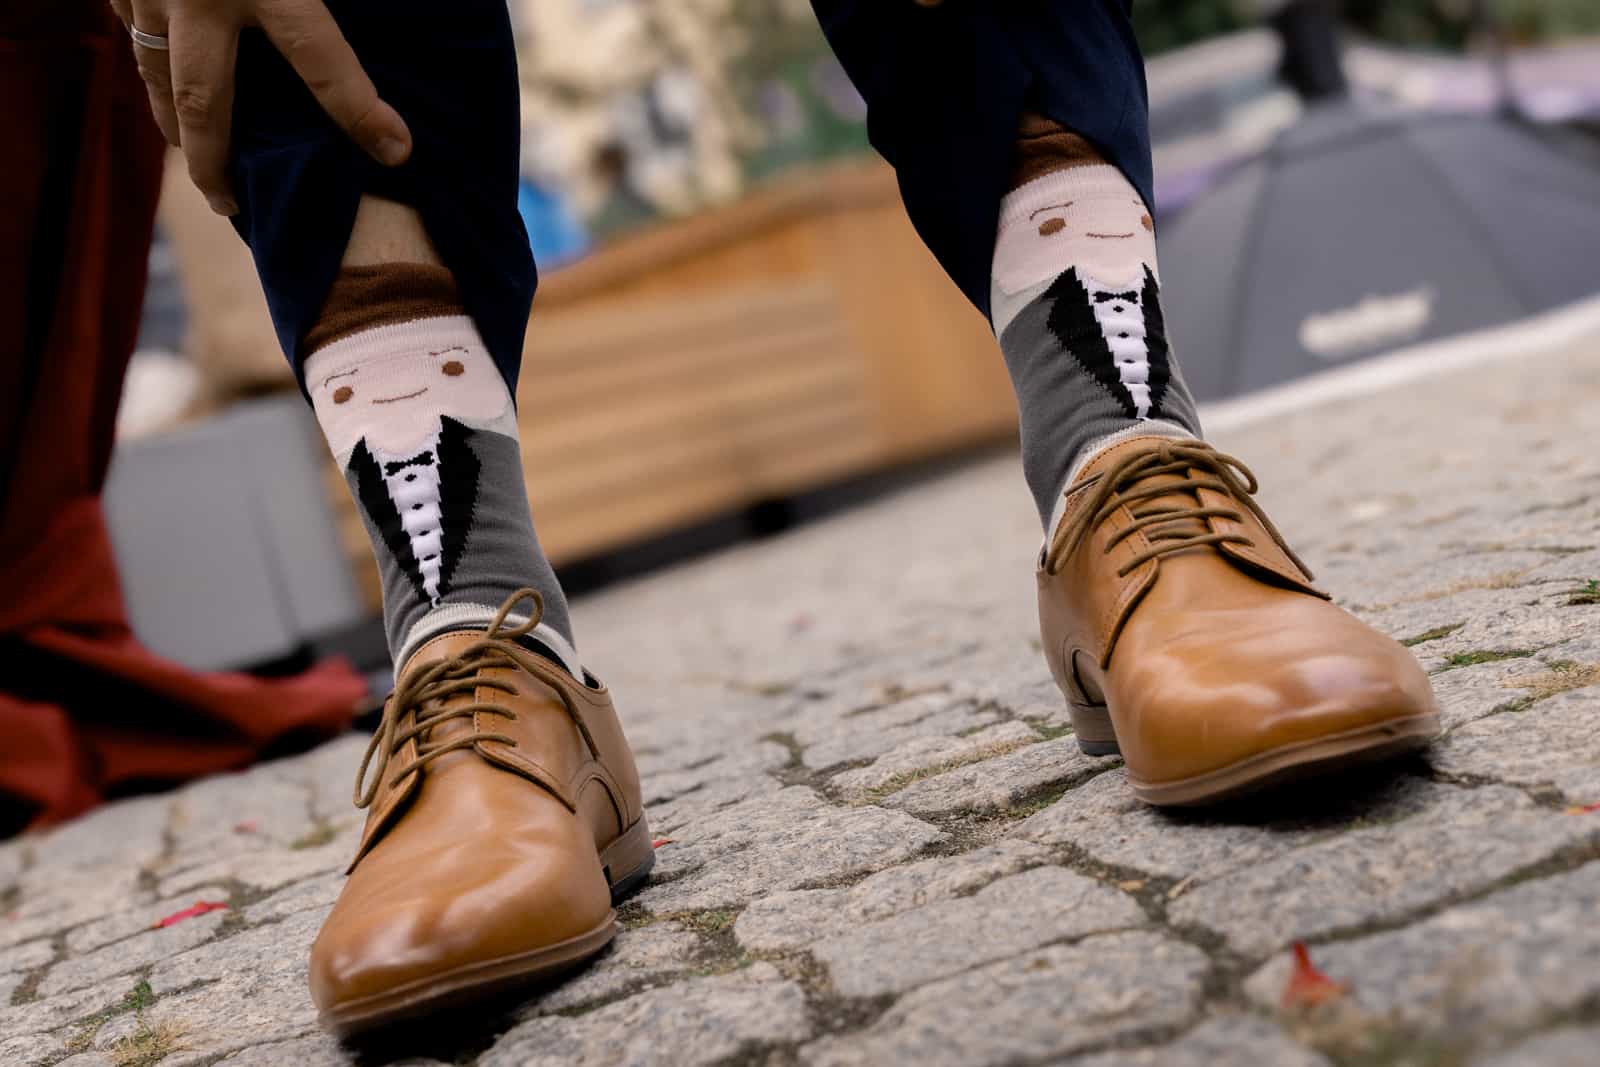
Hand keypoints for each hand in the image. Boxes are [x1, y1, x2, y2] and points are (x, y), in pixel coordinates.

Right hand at [108, 0, 412, 215]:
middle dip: (215, 161)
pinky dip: (152, 73)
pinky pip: (134, 34)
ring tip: (200, 168)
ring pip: (156, 74)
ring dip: (175, 127)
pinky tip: (169, 99)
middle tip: (231, 208)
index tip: (397, 151)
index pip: (321, 59)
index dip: (360, 111)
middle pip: (207, 101)